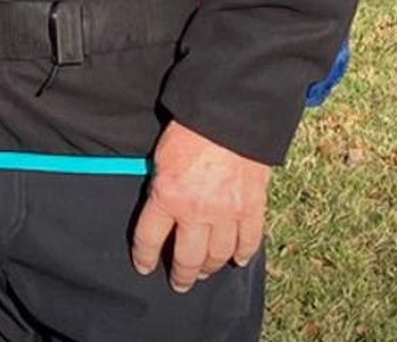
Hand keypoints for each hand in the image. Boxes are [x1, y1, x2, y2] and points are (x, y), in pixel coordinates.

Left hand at [131, 120, 270, 291]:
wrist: (229, 114)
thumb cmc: (190, 126)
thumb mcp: (162, 155)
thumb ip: (161, 184)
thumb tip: (160, 204)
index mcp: (167, 196)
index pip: (149, 238)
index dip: (145, 256)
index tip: (144, 266)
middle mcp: (196, 212)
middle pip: (187, 258)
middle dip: (181, 274)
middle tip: (179, 282)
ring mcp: (227, 214)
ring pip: (217, 256)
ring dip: (210, 267)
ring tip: (204, 271)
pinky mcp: (252, 209)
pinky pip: (249, 242)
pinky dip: (243, 254)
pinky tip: (238, 259)